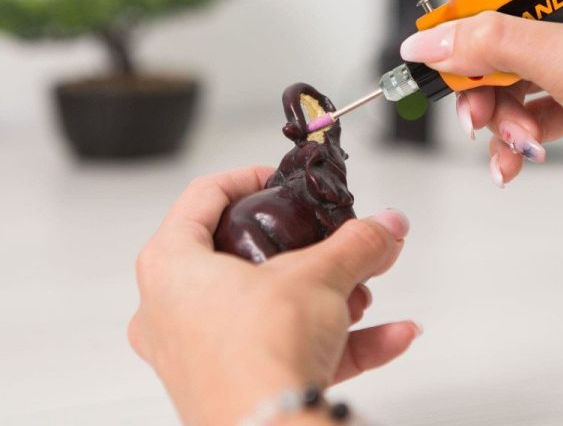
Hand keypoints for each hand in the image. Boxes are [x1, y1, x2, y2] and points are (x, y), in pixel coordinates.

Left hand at [128, 166, 420, 424]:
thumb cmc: (258, 360)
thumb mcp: (317, 279)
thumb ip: (356, 245)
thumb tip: (385, 227)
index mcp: (172, 266)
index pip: (204, 196)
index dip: (248, 179)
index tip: (280, 182)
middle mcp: (173, 310)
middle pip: (243, 256)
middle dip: (304, 251)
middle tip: (333, 243)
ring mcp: (199, 351)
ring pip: (268, 306)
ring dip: (325, 298)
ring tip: (365, 293)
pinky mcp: (230, 383)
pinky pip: (284, 349)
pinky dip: (333, 339)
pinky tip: (389, 334)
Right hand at [401, 0, 562, 185]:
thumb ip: (494, 44)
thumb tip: (429, 42)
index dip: (470, 10)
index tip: (443, 50)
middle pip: (498, 27)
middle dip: (483, 79)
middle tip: (476, 105)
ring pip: (510, 71)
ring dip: (498, 115)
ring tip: (507, 141)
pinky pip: (531, 103)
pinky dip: (516, 134)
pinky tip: (514, 155)